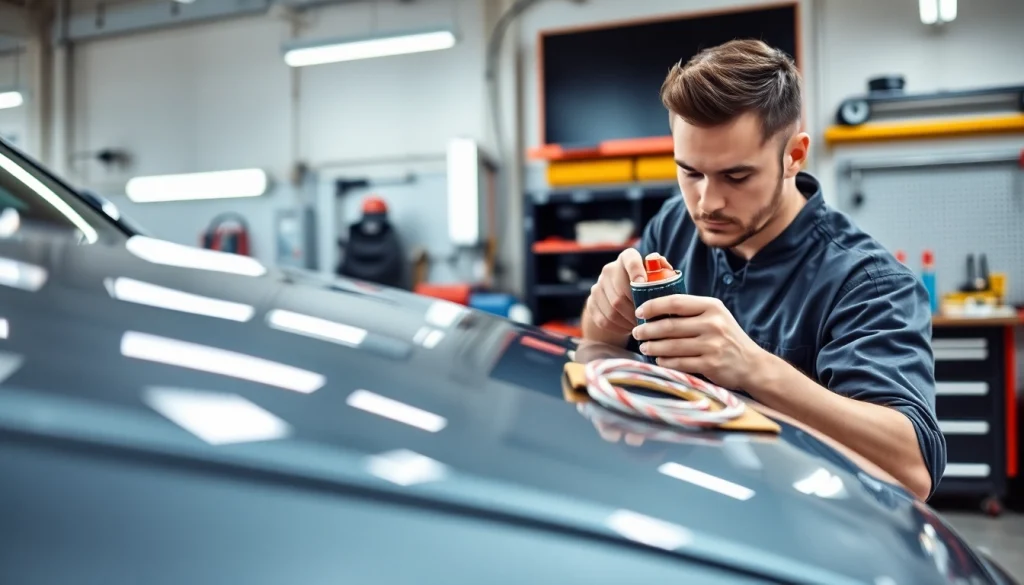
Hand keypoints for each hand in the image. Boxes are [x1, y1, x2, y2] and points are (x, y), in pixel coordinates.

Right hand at [585, 248, 670, 337]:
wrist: (620, 298)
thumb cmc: (646, 287)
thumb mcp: (656, 276)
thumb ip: (662, 271)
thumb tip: (662, 265)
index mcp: (627, 258)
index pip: (630, 260)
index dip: (636, 271)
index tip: (643, 284)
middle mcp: (609, 270)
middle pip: (620, 294)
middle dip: (636, 310)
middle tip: (648, 319)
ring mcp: (598, 286)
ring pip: (612, 309)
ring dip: (628, 321)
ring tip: (640, 326)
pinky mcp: (591, 303)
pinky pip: (604, 319)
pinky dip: (618, 327)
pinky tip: (628, 328)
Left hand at [632, 294, 767, 390]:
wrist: (752, 364)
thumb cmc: (727, 337)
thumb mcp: (715, 316)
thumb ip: (691, 311)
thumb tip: (656, 309)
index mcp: (712, 307)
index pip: (675, 302)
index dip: (653, 306)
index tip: (640, 312)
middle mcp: (712, 324)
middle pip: (669, 326)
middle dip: (647, 330)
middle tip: (636, 332)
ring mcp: (712, 345)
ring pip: (671, 346)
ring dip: (652, 347)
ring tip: (644, 346)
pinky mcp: (710, 364)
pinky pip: (679, 362)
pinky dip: (665, 361)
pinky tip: (658, 359)